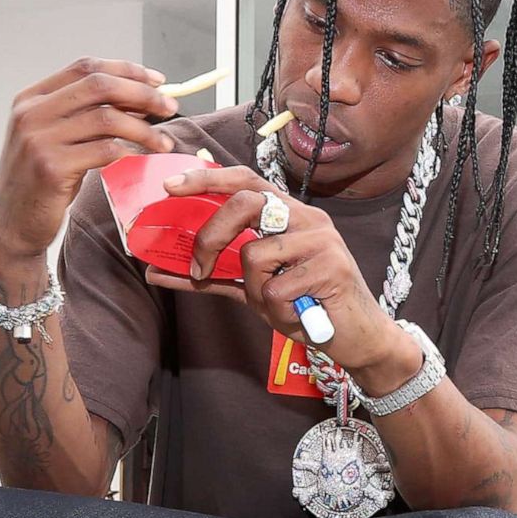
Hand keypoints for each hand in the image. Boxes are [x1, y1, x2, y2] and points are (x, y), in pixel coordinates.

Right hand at [0, 58, 176, 263]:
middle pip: (99, 86)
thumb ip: (87, 116)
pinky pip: (105, 151)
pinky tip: (144, 159)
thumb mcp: (58, 139)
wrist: (12, 225)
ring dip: (144, 128)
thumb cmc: (43, 181)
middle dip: (142, 93)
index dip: (126, 70)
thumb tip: (142, 98)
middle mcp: (30, 113)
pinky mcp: (51, 169)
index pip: (86, 67)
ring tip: (165, 143)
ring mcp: (38, 140)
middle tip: (171, 107)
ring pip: (107, 118)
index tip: (158, 80)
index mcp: (31, 98)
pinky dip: (131, 152)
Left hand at [145, 167, 414, 376]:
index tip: (171, 187)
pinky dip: (277, 310)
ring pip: (256, 254)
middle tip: (199, 267)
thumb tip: (157, 271)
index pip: (246, 181)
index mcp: (290, 214)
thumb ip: (213, 275)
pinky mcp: (332, 268)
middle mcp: (308, 218)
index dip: (207, 179)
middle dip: (212, 235)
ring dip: (255, 290)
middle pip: (246, 202)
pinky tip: (300, 314)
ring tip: (278, 304)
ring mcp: (322, 240)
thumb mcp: (255, 289)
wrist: (358, 338)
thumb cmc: (305, 307)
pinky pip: (276, 289)